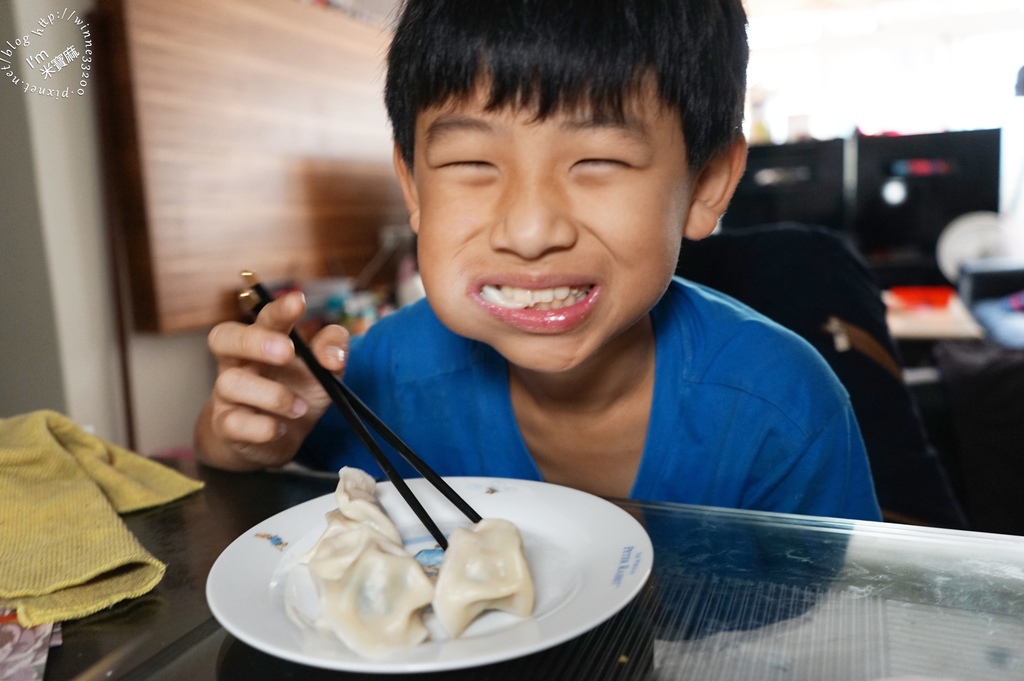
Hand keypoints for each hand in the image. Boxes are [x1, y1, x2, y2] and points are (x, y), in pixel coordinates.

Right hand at [195, 290, 348, 469]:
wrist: (272, 440)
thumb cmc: (296, 392)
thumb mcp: (323, 370)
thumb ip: (334, 351)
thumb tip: (333, 356)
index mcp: (262, 340)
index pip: (262, 317)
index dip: (278, 308)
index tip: (298, 301)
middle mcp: (238, 361)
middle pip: (224, 337)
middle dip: (256, 341)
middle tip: (287, 352)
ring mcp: (227, 393)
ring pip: (230, 383)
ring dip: (272, 395)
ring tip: (299, 408)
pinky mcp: (225, 425)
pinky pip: (232, 422)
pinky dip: (260, 427)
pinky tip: (280, 429)